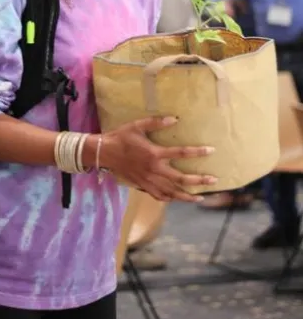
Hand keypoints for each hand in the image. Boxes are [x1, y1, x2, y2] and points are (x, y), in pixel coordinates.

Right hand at [98, 116, 216, 202]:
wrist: (105, 153)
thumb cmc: (121, 137)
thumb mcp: (137, 125)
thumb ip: (156, 122)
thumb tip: (175, 119)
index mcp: (154, 153)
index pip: (181, 153)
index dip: (197, 152)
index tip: (211, 150)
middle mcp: (154, 169)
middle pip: (181, 179)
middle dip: (199, 180)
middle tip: (214, 181)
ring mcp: (149, 180)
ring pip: (172, 192)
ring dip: (187, 196)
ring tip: (201, 198)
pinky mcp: (142, 186)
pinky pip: (159, 196)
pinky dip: (170, 199)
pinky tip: (178, 199)